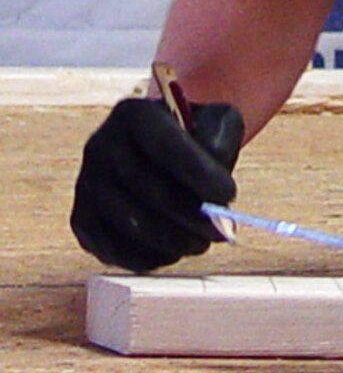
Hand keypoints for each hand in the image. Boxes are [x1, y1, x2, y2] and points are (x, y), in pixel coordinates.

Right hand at [70, 94, 244, 272]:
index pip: (165, 147)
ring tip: (201, 242)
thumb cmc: (192, 137)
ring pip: (133, 224)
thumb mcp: (215, 122)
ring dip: (175, 241)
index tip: (229, 196)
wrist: (156, 149)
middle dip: (193, 217)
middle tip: (222, 231)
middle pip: (149, 191)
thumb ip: (220, 144)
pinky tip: (173, 251)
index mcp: (134, 114)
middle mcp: (101, 146)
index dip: (199, 175)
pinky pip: (114, 249)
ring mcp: (87, 184)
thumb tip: (214, 194)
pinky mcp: (83, 219)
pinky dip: (149, 257)